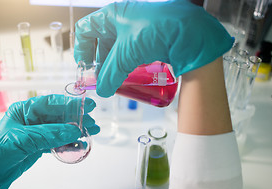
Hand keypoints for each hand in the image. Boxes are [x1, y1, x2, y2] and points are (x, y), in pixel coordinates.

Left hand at [0, 95, 98, 188]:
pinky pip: (56, 143)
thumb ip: (48, 134)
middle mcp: (30, 120)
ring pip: (59, 129)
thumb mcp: (21, 140)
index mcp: (24, 110)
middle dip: (77, 118)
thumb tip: (74, 130)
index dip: (71, 103)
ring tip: (91, 133)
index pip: (52, 102)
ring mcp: (34, 134)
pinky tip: (78, 145)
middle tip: (93, 123)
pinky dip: (67, 144)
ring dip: (75, 131)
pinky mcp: (36, 148)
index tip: (88, 105)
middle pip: (59, 116)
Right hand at [74, 0, 233, 96]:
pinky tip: (130, 75)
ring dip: (114, 65)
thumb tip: (103, 90)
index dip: (81, 49)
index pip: (85, 29)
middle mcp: (123, 20)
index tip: (85, 67)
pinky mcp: (149, 39)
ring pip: (117, 48)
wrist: (189, 32)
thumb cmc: (155, 31)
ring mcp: (137, 29)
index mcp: (112, 15)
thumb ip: (110, 74)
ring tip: (115, 80)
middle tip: (101, 78)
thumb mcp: (126, 55)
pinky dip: (128, 64)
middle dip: (99, 61)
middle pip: (101, 41)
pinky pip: (132, 52)